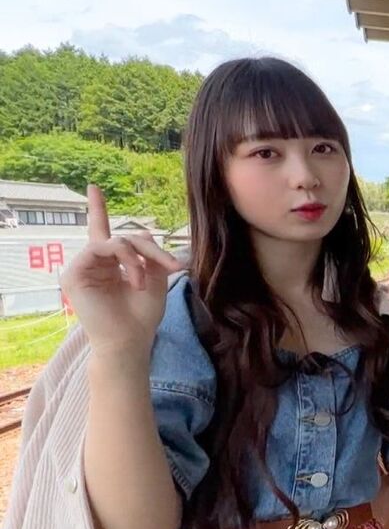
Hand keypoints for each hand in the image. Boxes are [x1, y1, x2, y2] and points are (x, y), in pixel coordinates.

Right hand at [62, 185, 183, 351]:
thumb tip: (146, 235)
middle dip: (152, 249)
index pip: (104, 232)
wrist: (130, 341)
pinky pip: (103, 248)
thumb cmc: (142, 315)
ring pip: (116, 241)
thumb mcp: (155, 278)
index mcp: (110, 264)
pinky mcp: (74, 273)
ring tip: (145, 282)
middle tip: (173, 266)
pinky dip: (126, 260)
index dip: (97, 209)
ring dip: (138, 257)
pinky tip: (135, 281)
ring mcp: (82, 267)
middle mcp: (94, 262)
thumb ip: (151, 254)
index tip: (93, 187)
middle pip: (125, 237)